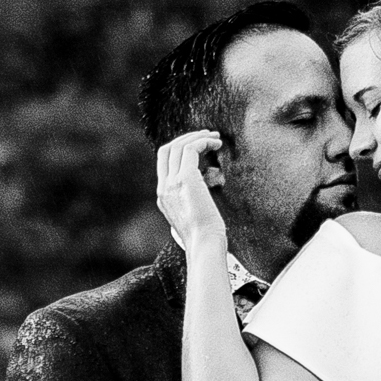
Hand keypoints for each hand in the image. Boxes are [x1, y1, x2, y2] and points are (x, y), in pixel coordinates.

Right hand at [154, 131, 228, 256]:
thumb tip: (210, 177)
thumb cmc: (207, 235)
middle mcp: (163, 188)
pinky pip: (191, 149)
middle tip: (208, 136)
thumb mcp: (196, 213)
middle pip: (168, 150)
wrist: (205, 245)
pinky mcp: (186, 178)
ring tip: (216, 138)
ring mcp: (172, 182)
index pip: (164, 163)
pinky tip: (217, 145)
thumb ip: (196, 195)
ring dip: (198, 137)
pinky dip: (203, 142)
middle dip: (187, 138)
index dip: (180, 149)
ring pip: (178, 146)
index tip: (199, 146)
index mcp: (163, 197)